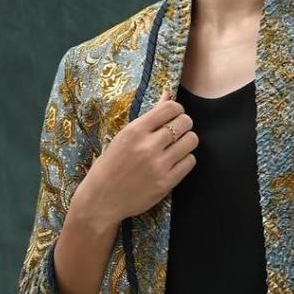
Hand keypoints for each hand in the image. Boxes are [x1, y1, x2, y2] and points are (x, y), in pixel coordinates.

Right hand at [78, 88, 197, 224]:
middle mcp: (148, 146)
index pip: (170, 108)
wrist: (101, 199)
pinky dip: (186, 159)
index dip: (176, 109)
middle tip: (177, 131)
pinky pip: (190, 162)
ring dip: (187, 141)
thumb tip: (168, 94)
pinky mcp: (166, 182)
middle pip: (185, 122)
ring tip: (177, 146)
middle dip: (184, 124)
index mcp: (135, 131)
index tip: (173, 116)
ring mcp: (158, 165)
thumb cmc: (110, 165)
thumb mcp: (124, 136)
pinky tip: (175, 161)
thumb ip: (149, 117)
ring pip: (191, 141)